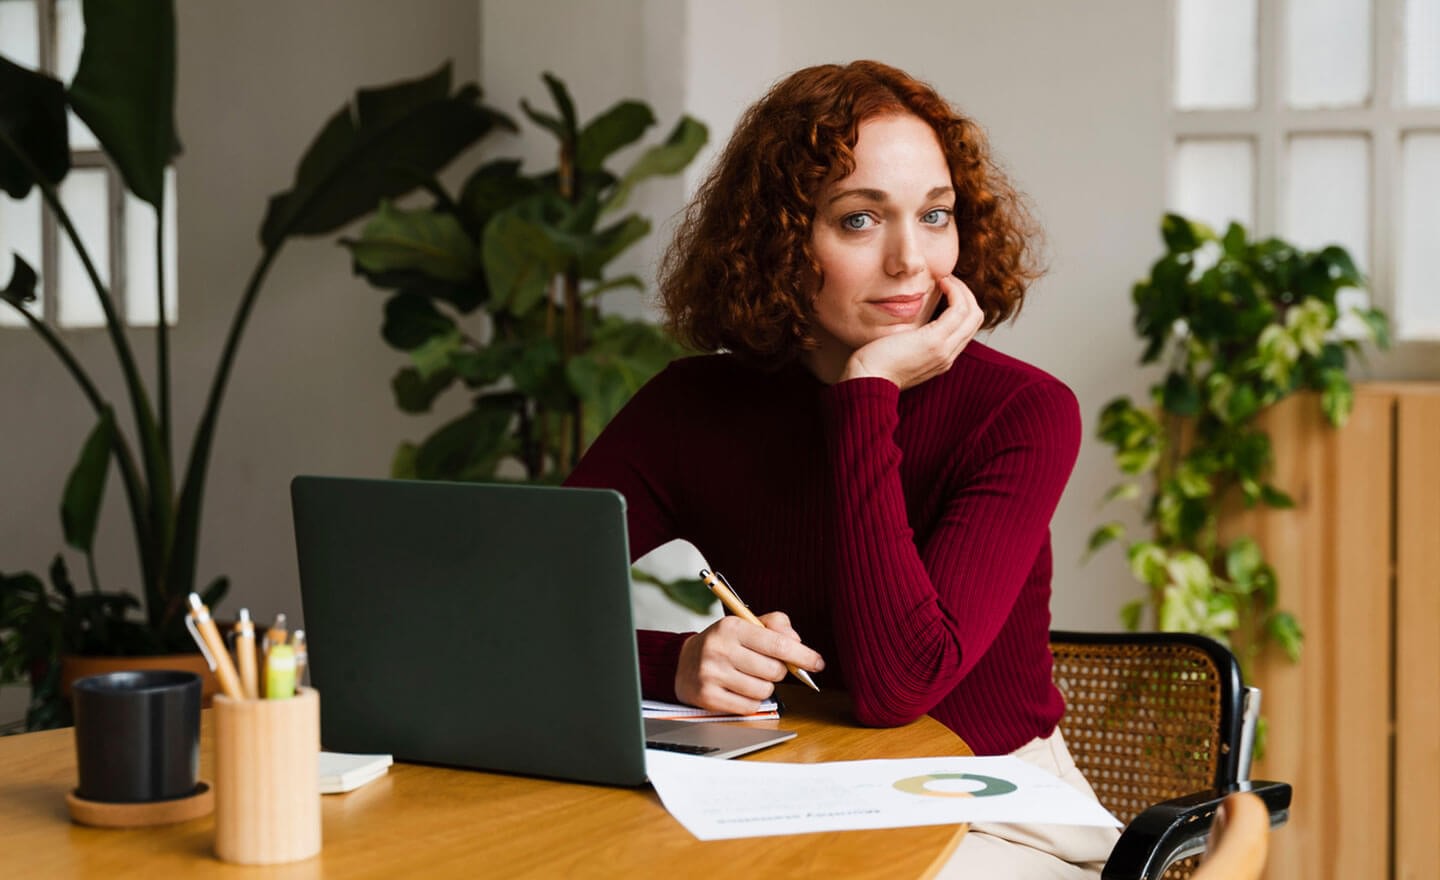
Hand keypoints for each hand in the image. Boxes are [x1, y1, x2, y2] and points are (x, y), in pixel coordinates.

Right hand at [674, 611, 824, 713]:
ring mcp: (712, 675)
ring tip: (748, 676)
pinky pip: (749, 706)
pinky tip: (738, 689)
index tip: (817, 663)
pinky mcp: (709, 698)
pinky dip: (751, 700)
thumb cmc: (722, 643)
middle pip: (774, 670)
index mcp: (731, 627)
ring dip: (764, 686)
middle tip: (766, 665)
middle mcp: (720, 650)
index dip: (803, 655)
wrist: (682, 663)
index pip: (778, 644)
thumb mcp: (745, 624)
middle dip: (778, 670)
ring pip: (764, 690)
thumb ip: (775, 625)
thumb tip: (797, 642)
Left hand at [839, 275, 982, 390]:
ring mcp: (944, 350)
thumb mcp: (899, 350)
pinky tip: (941, 282)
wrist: (866, 380)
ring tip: (945, 279)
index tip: (945, 290)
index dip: (961, 305)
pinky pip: (959, 310)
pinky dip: (955, 292)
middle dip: (965, 295)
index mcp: (941, 359)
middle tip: (947, 280)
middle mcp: (948, 356)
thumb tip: (910, 322)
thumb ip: (911, 338)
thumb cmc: (873, 364)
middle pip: (975, 320)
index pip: (966, 329)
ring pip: (973, 313)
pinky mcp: (935, 341)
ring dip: (961, 290)